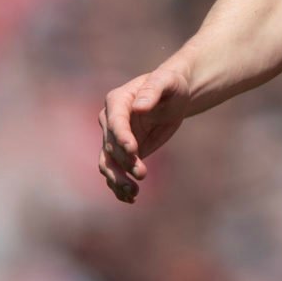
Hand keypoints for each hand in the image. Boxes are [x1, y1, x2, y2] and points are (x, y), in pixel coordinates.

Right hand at [97, 67, 190, 203]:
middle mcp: (110, 121)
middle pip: (111, 147)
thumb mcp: (167, 82)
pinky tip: (130, 199)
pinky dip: (119, 187)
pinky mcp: (123, 154)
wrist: (173, 97)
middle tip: (143, 174)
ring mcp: (114, 139)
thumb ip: (153, 91)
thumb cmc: (171, 84)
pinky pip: (116, 172)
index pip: (115, 122)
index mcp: (117, 100)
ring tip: (133, 193)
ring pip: (108, 164)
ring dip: (118, 180)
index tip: (133, 150)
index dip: (121, 137)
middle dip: (125, 162)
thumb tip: (139, 107)